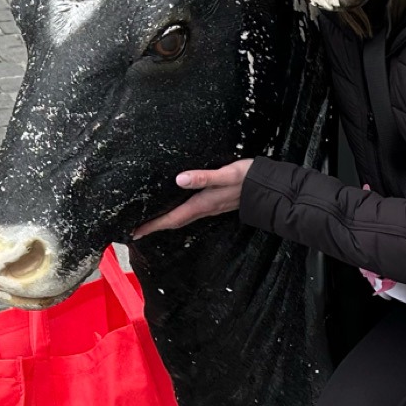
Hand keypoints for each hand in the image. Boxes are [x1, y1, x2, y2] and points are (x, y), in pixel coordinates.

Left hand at [132, 161, 252, 236]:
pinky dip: (179, 214)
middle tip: (136, 229)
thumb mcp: (226, 174)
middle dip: (156, 226)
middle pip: (175, 221)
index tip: (134, 231)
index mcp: (202, 204)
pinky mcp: (217, 203)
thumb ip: (204, 177)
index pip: (172, 218)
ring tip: (152, 220)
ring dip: (167, 221)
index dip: (152, 225)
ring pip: (183, 218)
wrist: (272, 188)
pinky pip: (192, 213)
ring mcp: (212, 208)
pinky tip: (177, 208)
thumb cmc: (249, 179)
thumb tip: (179, 179)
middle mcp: (205, 209)